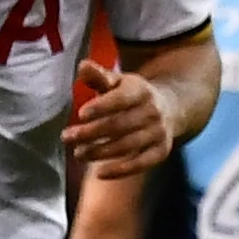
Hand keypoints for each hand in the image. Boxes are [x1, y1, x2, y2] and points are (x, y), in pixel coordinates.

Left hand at [66, 61, 172, 175]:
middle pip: (120, 125)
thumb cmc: (132, 95)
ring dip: (100, 152)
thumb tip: (82, 66)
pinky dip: (121, 170)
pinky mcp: (160, 151)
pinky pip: (141, 164)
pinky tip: (99, 173)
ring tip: (78, 153)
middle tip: (67, 137)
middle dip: (91, 133)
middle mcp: (153, 112)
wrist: (170, 108)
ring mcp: (158, 133)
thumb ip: (98, 76)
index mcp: (141, 91)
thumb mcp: (118, 82)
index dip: (102, 107)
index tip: (81, 114)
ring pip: (127, 145)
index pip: (121, 99)